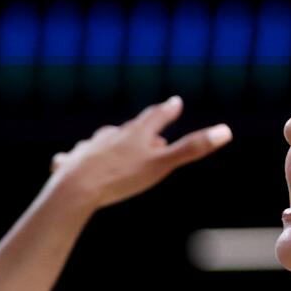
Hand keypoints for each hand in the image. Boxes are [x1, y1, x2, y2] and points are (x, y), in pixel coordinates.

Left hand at [45, 96, 230, 211]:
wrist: (76, 188)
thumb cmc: (121, 178)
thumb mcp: (161, 166)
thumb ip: (192, 149)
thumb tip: (227, 131)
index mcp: (136, 134)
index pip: (156, 117)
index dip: (167, 110)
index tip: (175, 102)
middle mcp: (112, 135)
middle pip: (130, 129)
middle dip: (141, 129)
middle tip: (149, 127)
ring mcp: (89, 147)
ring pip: (102, 141)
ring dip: (110, 143)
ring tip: (112, 146)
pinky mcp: (70, 162)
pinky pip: (72, 158)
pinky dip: (73, 159)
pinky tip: (64, 161)